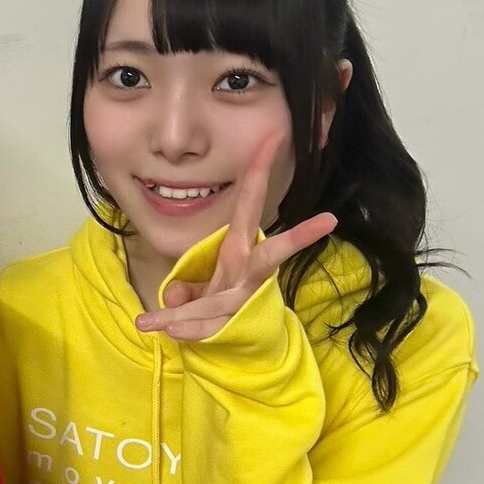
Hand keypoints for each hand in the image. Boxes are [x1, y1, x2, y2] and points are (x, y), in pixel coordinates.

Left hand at [135, 134, 336, 340]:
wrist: (239, 346)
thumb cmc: (220, 301)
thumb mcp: (202, 284)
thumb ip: (186, 285)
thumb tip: (175, 295)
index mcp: (240, 249)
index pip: (250, 206)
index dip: (260, 171)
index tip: (275, 136)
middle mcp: (249, 273)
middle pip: (274, 254)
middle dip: (297, 238)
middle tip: (329, 220)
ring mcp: (244, 301)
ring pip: (222, 304)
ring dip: (188, 313)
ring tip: (153, 322)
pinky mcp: (235, 327)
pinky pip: (208, 327)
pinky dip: (187, 329)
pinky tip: (168, 332)